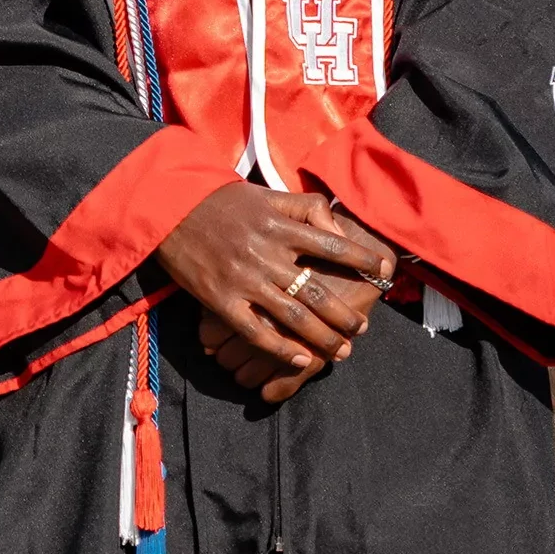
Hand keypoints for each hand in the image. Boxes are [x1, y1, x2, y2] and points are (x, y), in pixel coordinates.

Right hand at [157, 187, 396, 403]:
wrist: (170, 207)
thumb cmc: (223, 201)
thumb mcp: (268, 195)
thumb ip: (306, 208)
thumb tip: (338, 231)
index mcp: (279, 226)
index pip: (331, 244)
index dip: (361, 259)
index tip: (384, 270)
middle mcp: (266, 254)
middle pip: (317, 290)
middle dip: (344, 314)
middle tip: (361, 328)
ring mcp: (244, 279)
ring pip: (293, 316)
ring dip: (322, 337)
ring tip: (342, 351)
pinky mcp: (222, 300)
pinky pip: (256, 331)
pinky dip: (281, 348)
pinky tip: (301, 359)